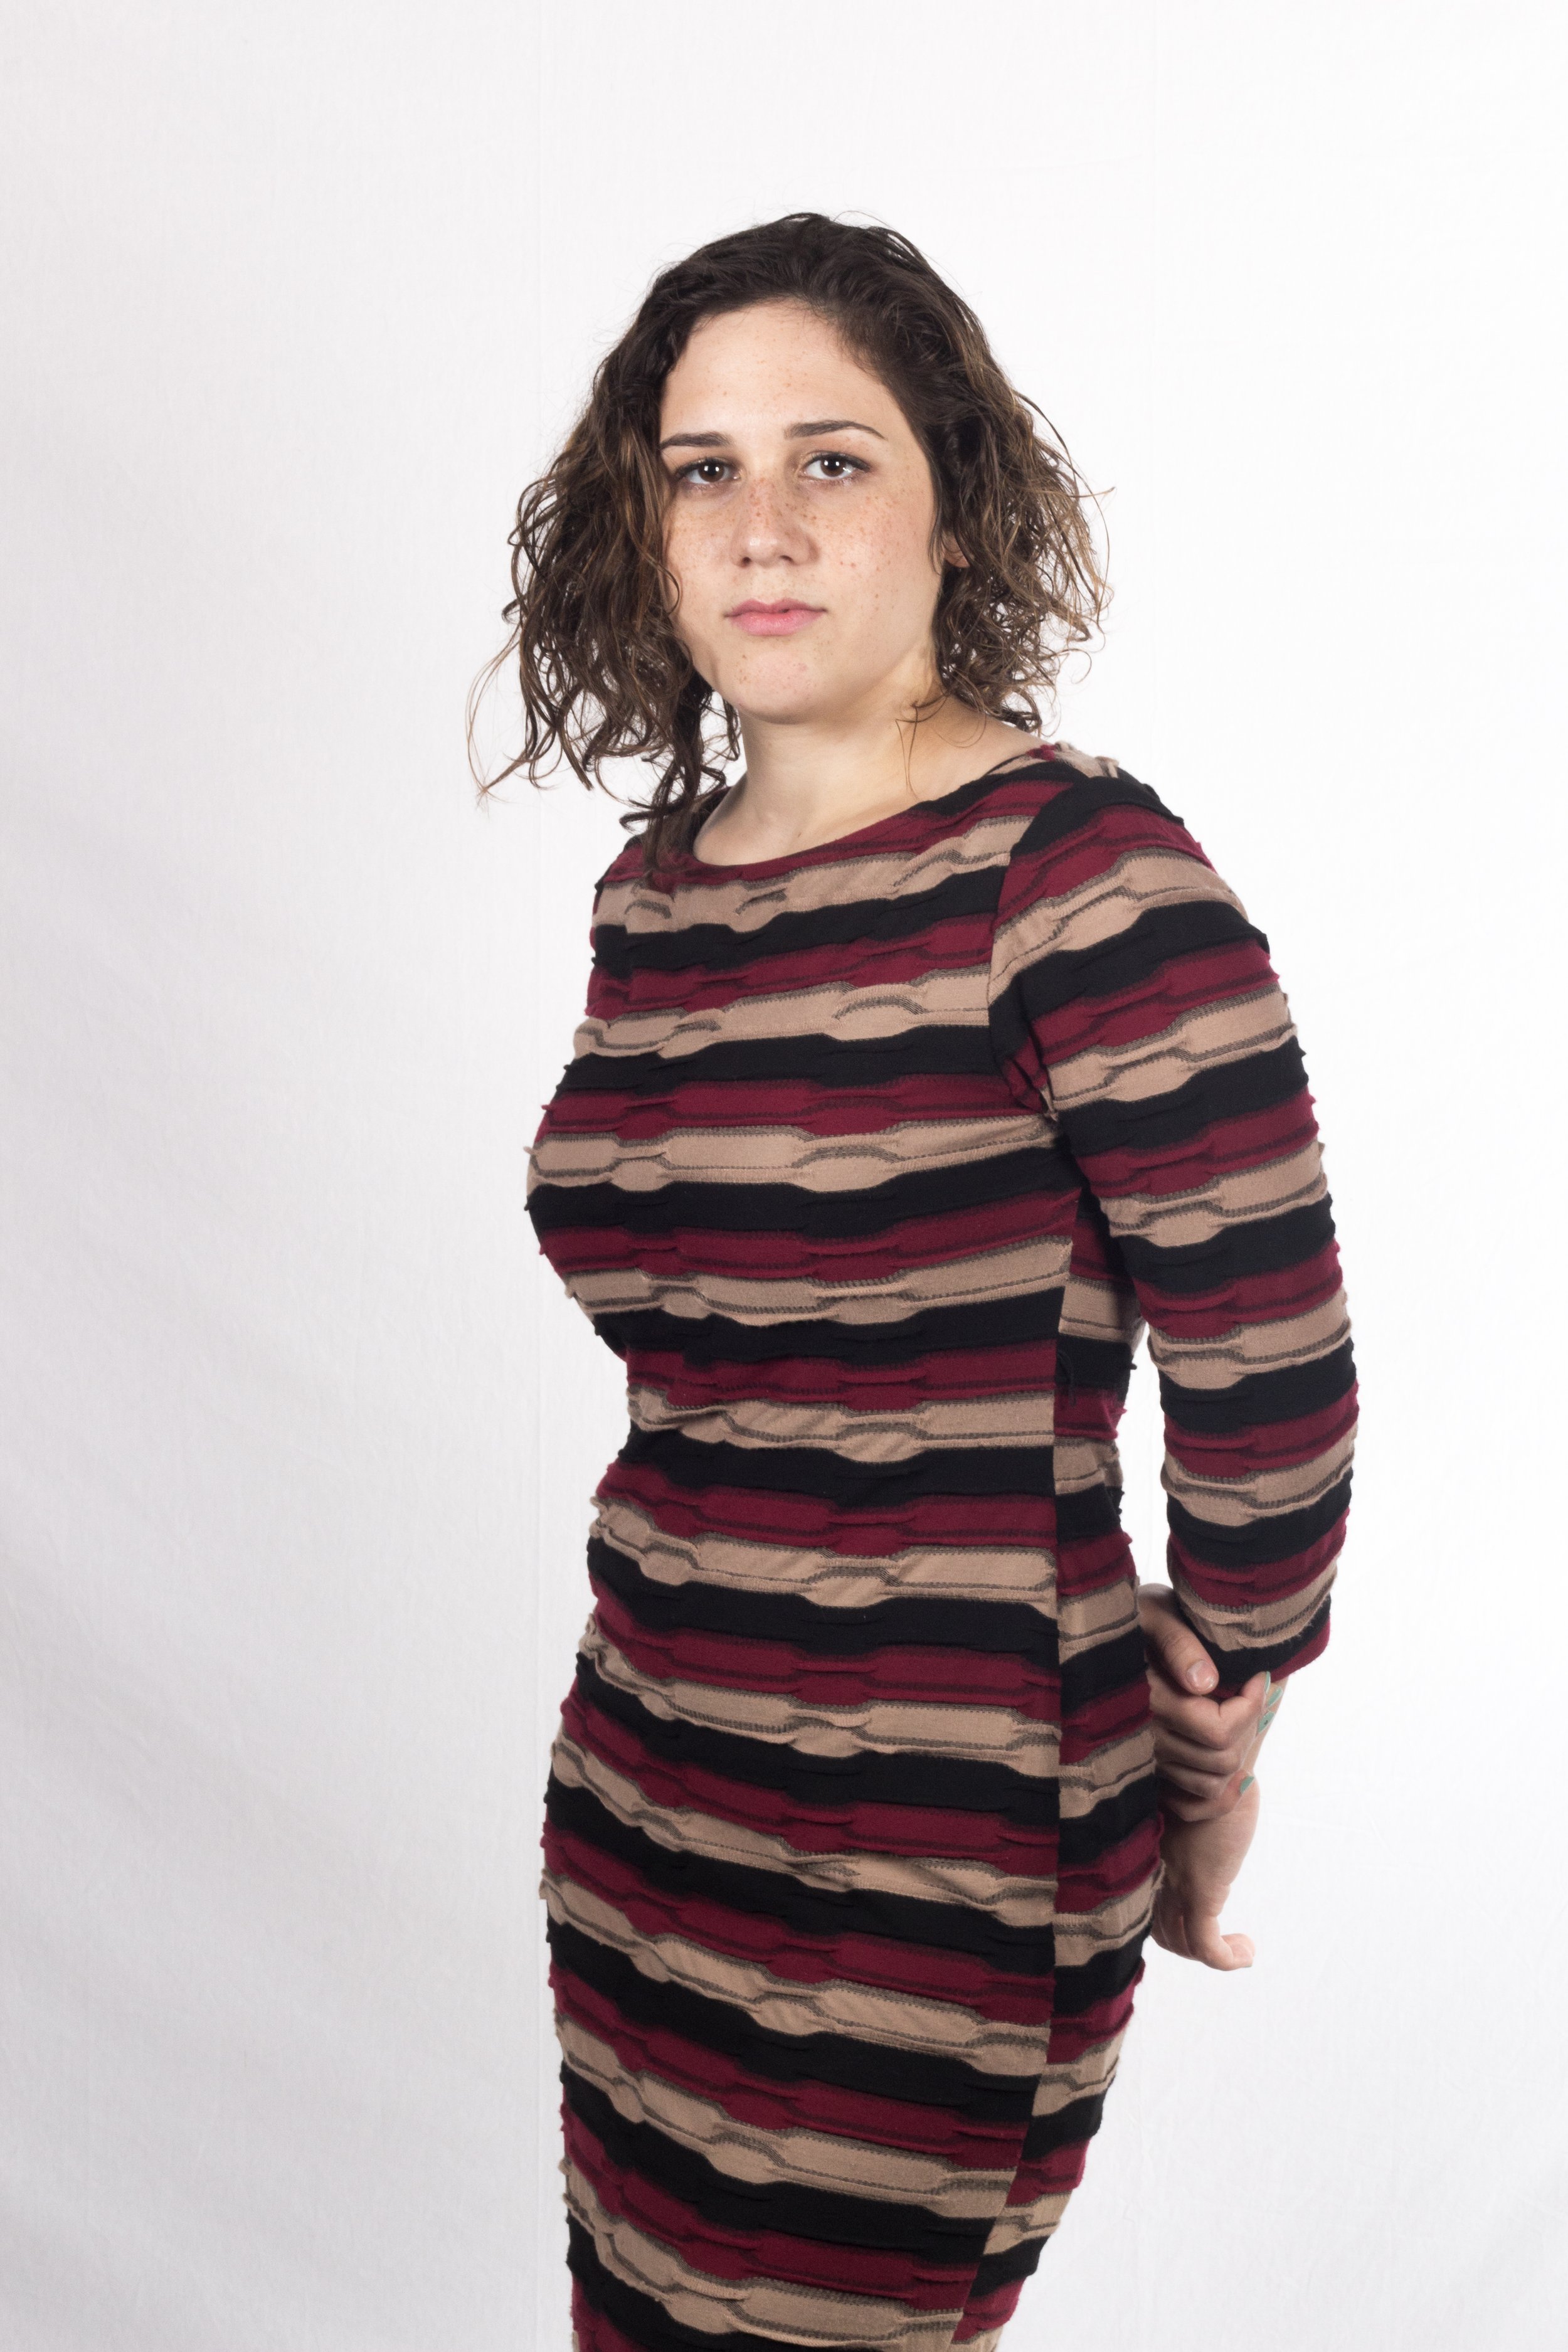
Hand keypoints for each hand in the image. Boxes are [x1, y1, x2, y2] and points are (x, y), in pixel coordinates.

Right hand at [1137, 1582, 1273, 1821]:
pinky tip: (1226, 1758)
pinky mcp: (1147, 1771)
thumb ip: (1179, 1644)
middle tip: (1248, 1692)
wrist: (1098, 1636)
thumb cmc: (1137, 1617)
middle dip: (1247, 1725)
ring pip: (1212, 1782)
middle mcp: (1143, 1737)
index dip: (1251, 1704)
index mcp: (1146, 1699)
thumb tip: (1206, 1683)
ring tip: (1234, 1715)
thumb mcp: (1156, 1612)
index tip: (1257, 1675)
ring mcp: (1145, 1758)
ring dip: (1235, 1752)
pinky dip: (1218, 1793)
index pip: (1218, 1729)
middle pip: (1221, 1759)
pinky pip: (1192, 1805)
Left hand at [1151, 1780, 1259, 1968]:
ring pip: (1178, 1941)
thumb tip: (1197, 1828)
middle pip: (1157, 1927)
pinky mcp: (1202, 1890)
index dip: (1158, 1919)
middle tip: (1215, 1939)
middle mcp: (1155, 1870)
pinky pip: (1206, 1946)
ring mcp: (1177, 1882)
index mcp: (1147, 1851)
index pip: (1140, 1902)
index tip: (1187, 1921)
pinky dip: (1226, 1958)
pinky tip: (1246, 1951)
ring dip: (1205, 1952)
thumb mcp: (1190, 1805)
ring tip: (1233, 1946)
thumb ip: (1185, 1825)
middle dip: (1183, 1941)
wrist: (1223, 1760)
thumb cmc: (1210, 1775)